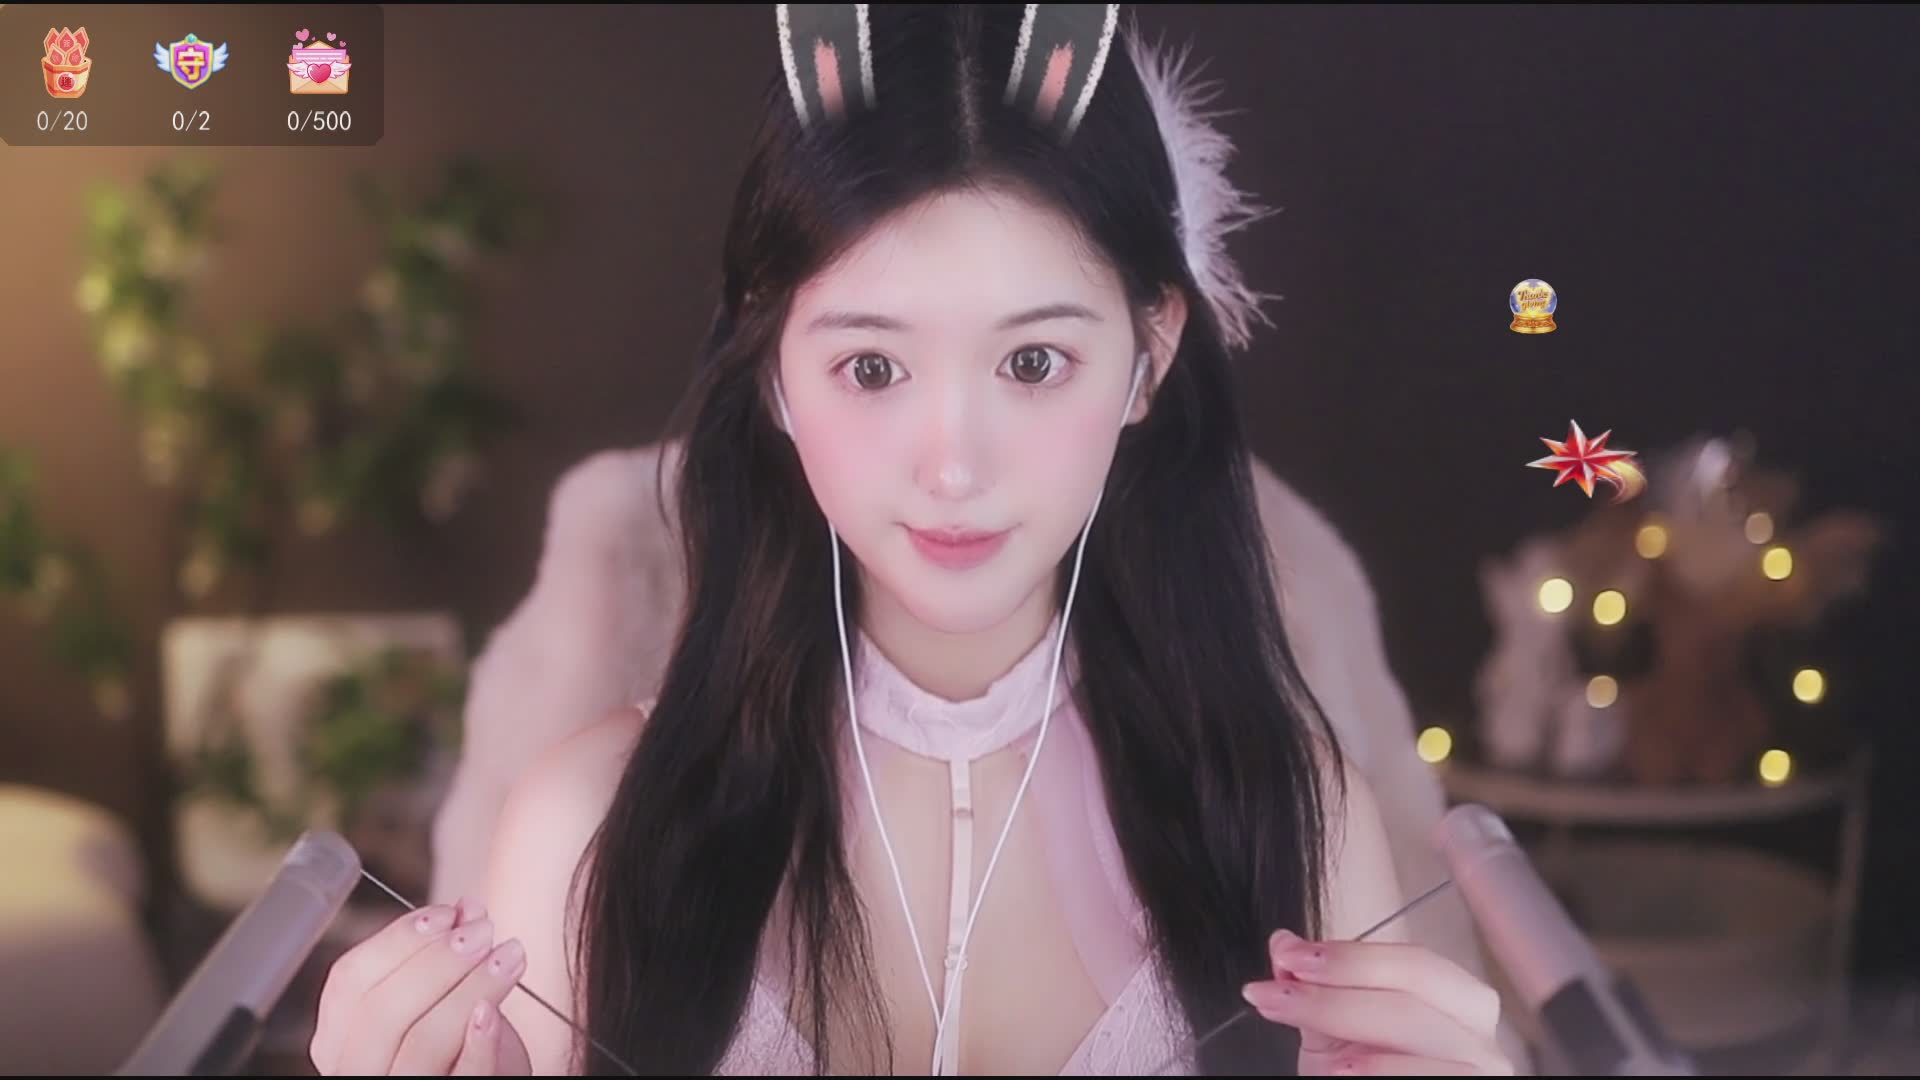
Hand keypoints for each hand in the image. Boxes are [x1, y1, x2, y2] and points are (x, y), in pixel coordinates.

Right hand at [310, 897, 532, 1074]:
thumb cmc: (458, 1050)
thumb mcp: (447, 1000)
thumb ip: (449, 957)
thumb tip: (468, 909)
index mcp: (340, 1038)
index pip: (350, 981)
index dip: (398, 939)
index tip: (448, 913)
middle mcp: (355, 1069)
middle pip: (380, 1011)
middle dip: (437, 960)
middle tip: (484, 931)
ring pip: (420, 1043)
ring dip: (469, 989)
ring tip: (509, 957)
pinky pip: (460, 1076)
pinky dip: (478, 1045)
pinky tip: (493, 1013)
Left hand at [1242, 930, 1513, 1075]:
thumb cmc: (1364, 1074)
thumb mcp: (1338, 1031)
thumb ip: (1316, 987)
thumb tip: (1284, 943)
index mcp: (1458, 998)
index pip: (1411, 963)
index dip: (1349, 958)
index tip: (1288, 957)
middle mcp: (1480, 1032)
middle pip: (1413, 994)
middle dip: (1337, 990)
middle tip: (1278, 994)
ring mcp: (1481, 1071)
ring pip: (1416, 1037)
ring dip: (1349, 1024)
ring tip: (1302, 1034)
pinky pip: (1425, 1079)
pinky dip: (1381, 1071)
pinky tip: (1340, 1069)